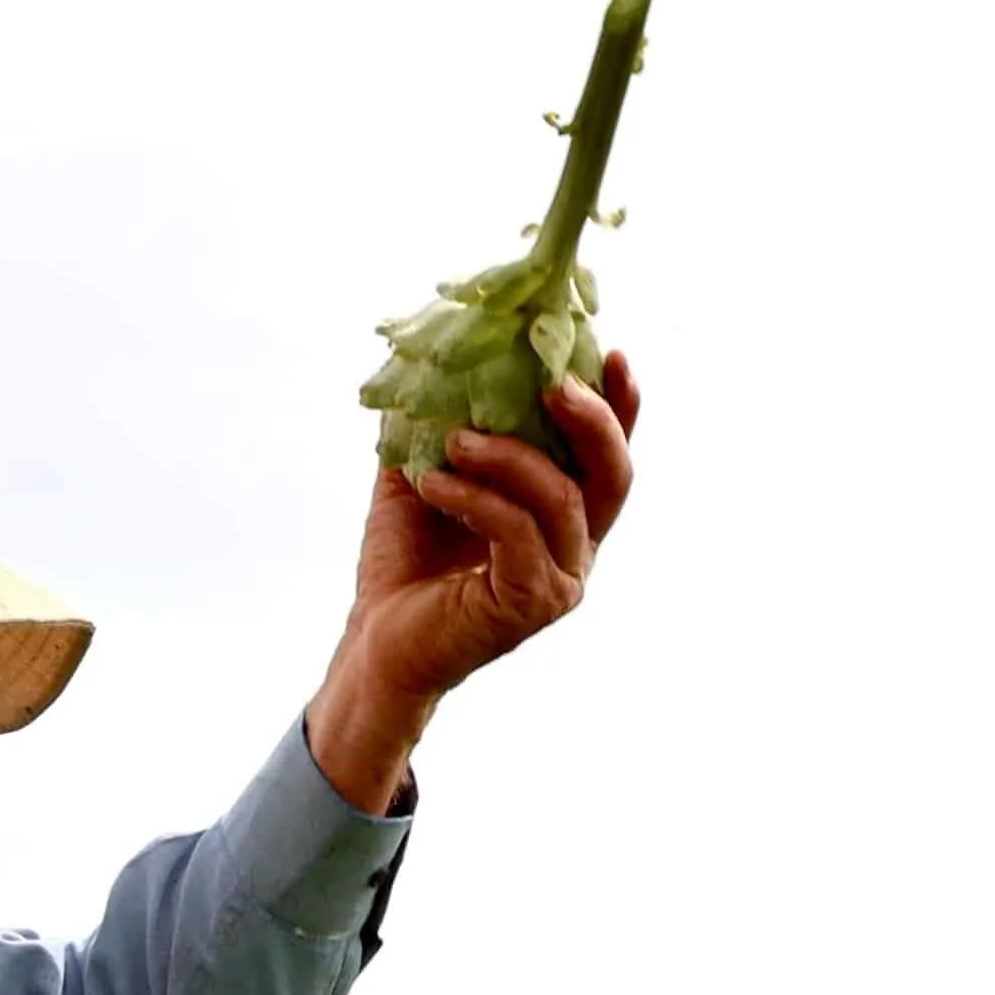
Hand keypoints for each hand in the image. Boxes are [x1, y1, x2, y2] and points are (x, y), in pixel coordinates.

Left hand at [305, 353, 642, 812]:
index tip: (608, 352)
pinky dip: (476, 499)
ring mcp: (560, 580)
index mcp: (563, 515)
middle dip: (593, 420)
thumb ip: (443, 420)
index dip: (619, 406)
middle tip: (553, 382)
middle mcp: (575, 548)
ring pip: (563, 499)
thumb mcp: (425, 473)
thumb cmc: (404, 564)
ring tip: (456, 436)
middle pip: (614, 475)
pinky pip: (518, 533)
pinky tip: (432, 482)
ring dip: (511, 456)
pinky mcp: (531, 605)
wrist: (375, 643)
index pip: (606, 455)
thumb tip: (439, 353)